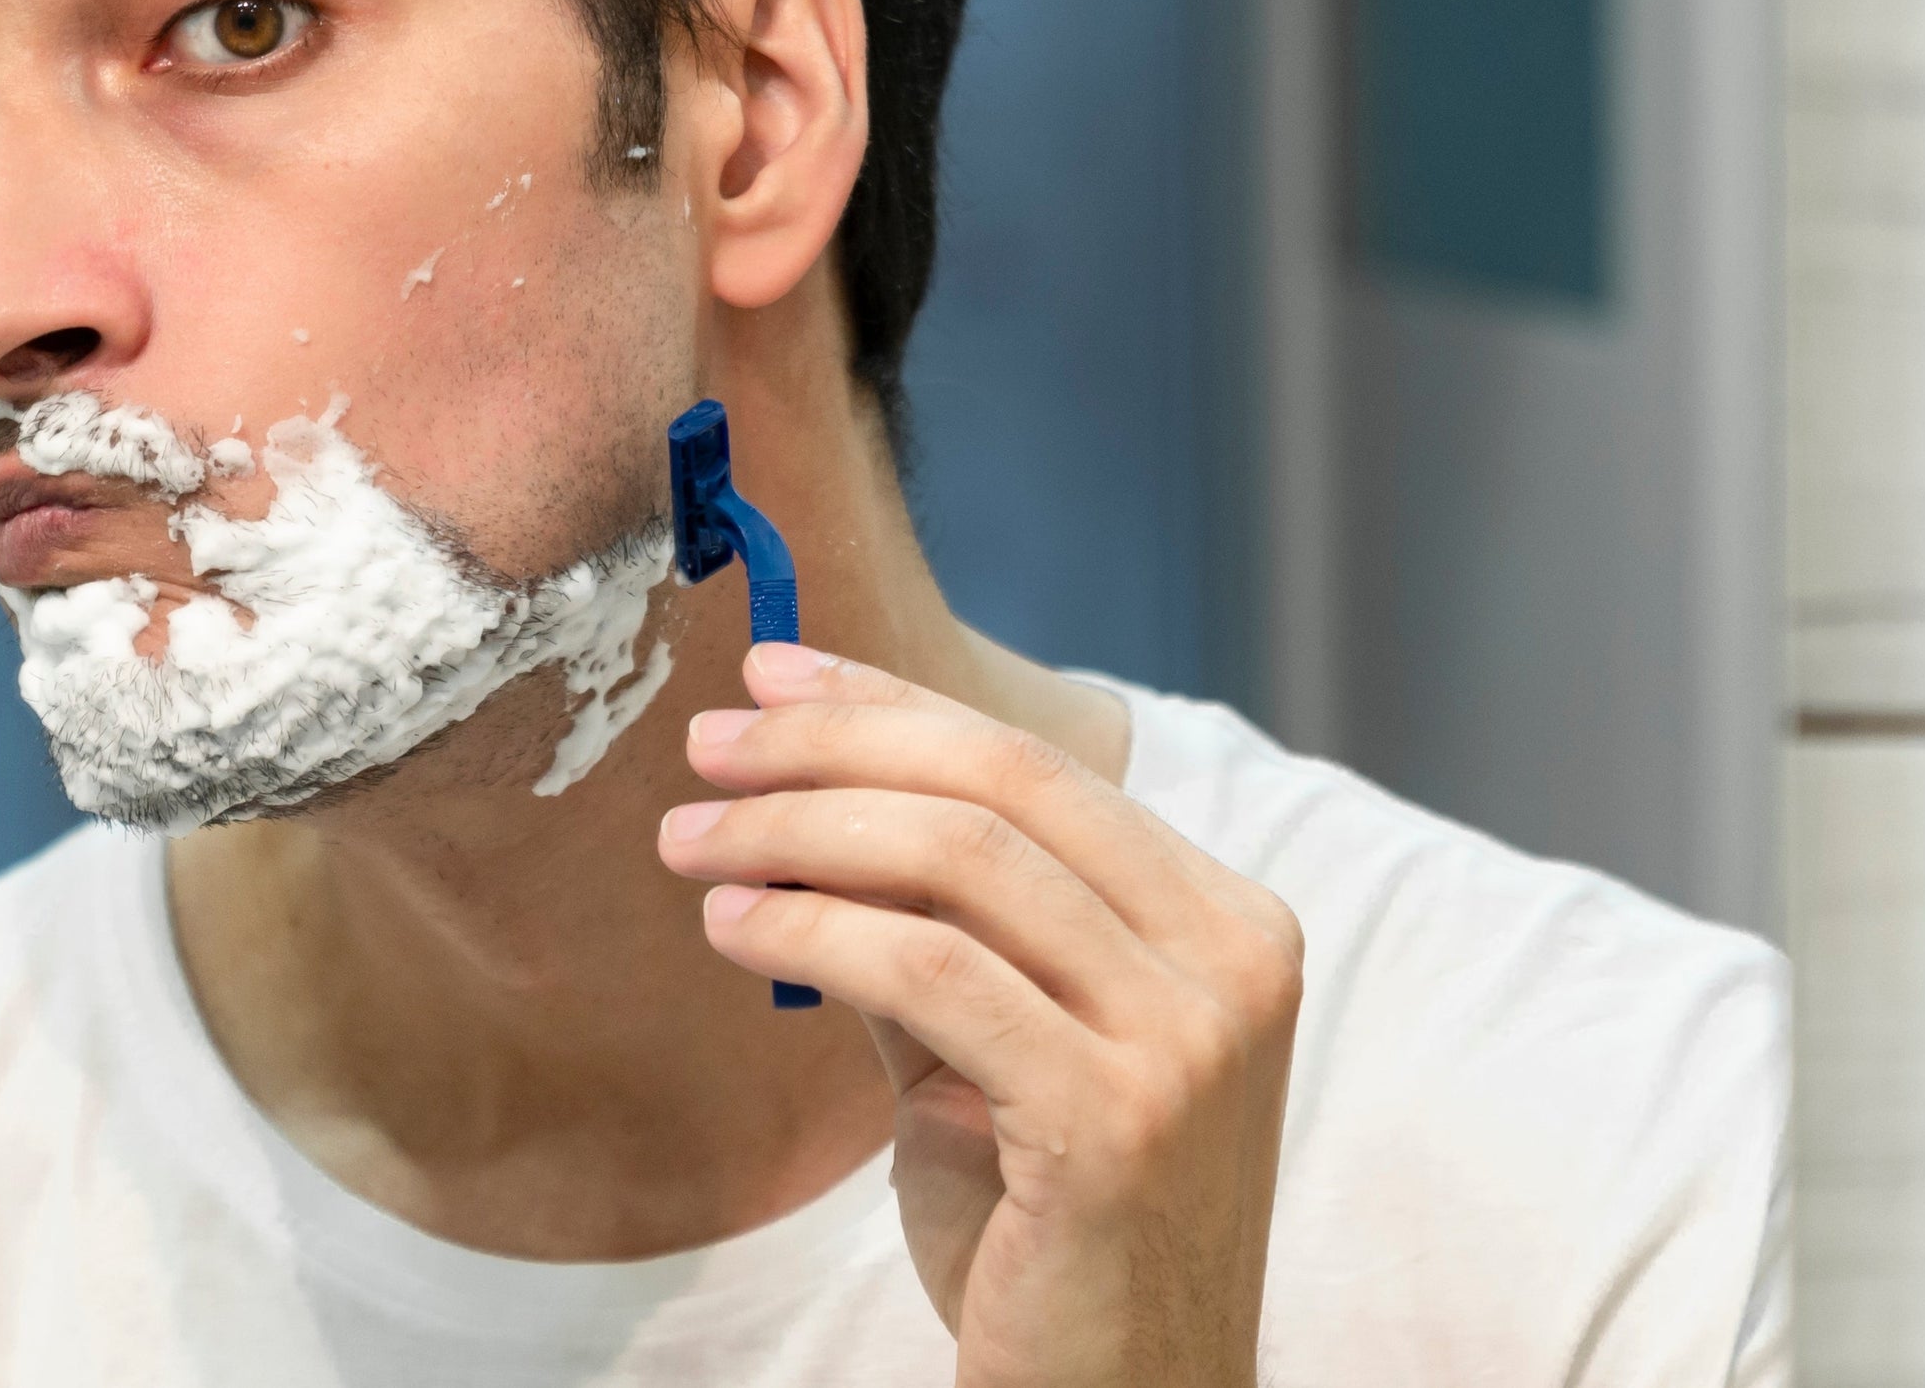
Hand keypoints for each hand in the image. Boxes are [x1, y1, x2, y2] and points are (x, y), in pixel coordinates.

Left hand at [661, 644, 1302, 1387]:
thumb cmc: (1052, 1244)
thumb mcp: (996, 1059)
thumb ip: (935, 936)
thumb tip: (802, 807)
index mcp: (1223, 924)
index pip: (1041, 769)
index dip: (896, 707)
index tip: (773, 679)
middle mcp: (1232, 960)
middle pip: (1005, 789)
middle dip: (836, 748)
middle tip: (707, 746)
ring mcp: (1190, 1039)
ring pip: (965, 865)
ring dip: (801, 833)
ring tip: (692, 843)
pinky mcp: (1119, 1119)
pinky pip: (937, 977)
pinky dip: (818, 932)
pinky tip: (737, 929)